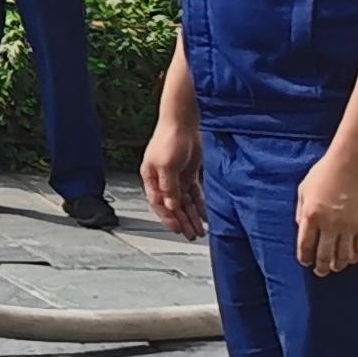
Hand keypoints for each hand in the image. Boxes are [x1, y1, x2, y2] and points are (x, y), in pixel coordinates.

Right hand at [141, 113, 203, 238]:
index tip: (178, 230)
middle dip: (182, 221)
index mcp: (151, 178)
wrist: (182, 121)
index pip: (159, 203)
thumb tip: (171, 206)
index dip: (168, 218)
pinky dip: (199, 205)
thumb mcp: (167, 165)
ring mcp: (176, 177)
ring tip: (200, 230)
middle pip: (173, 205)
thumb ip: (169, 187)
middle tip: (192, 235)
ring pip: (184, 201)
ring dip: (191, 216)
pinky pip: (193, 193)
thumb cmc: (169, 139)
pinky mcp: (188, 173)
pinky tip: (205, 215)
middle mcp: (163, 180)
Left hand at [295, 150, 357, 275]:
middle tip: (320, 272)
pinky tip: (352, 258)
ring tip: (336, 267)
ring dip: (338, 264)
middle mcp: (329, 224)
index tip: (305, 262)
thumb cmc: (324, 173)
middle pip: (324, 254)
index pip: (305, 245)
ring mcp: (348, 226)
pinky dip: (356, 256)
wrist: (352, 164)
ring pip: (343, 255)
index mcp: (310, 216)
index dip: (305, 257)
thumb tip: (301, 227)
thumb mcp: (304, 190)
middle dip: (321, 266)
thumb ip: (301, 211)